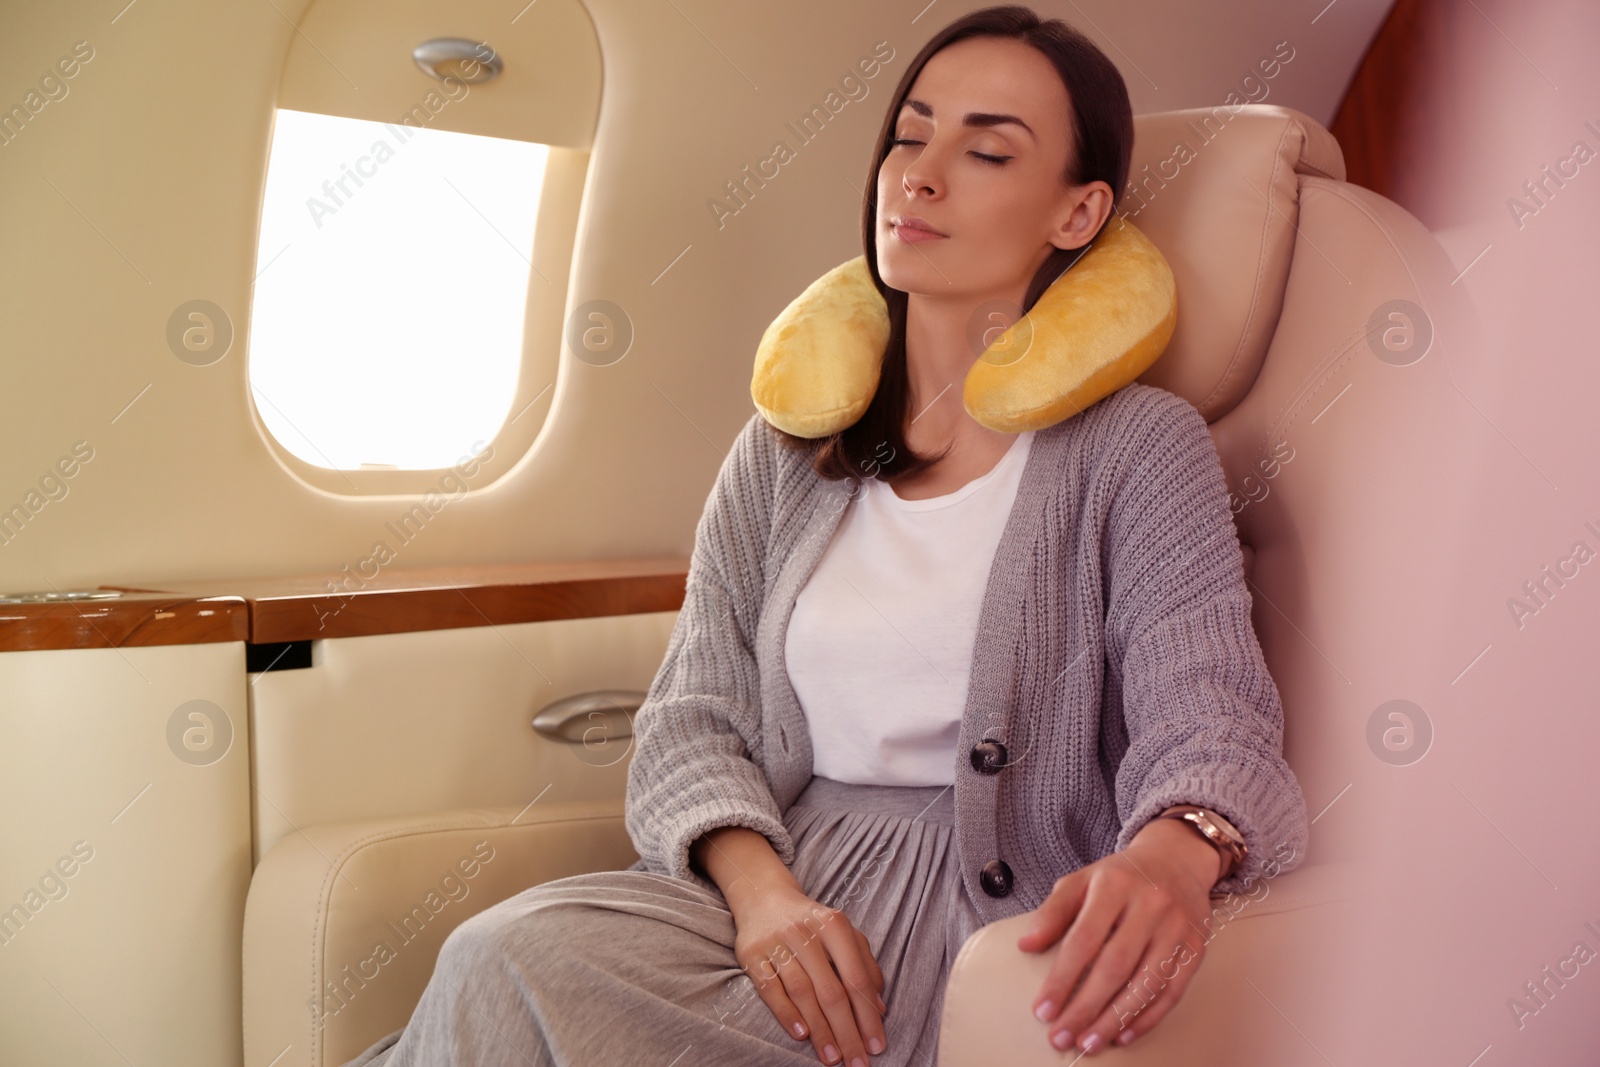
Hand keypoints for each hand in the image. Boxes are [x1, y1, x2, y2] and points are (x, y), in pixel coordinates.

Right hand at [730, 883, 887, 1065]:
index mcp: (834, 925)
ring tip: (832, 1057)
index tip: (876, 1046)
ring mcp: (777, 943)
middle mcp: (805, 932)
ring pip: (803, 993)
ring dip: (820, 1030)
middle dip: (847, 1032)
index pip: (856, 978)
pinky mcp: (752, 955)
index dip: (868, 1015)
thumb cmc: (812, 924)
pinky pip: (771, 989)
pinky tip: (802, 1035)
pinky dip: (787, 1014)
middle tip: (856, 1062)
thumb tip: (879, 1008)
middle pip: (831, 991)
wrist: (765, 899)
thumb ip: (865, 966)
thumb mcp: (843, 934)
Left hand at [1016, 815, 1221, 1054]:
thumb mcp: (1082, 881)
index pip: (1084, 939)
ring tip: (1089, 1043)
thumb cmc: (1120, 876)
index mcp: (1115, 885)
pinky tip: (1124, 1035)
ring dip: (1115, 1020)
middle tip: (1061, 1037)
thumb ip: (1053, 912)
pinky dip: (1147, 1018)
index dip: (1062, 978)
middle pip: (1115, 966)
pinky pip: (1172, 991)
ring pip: (1145, 984)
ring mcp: (1177, 927)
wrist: (1176, 860)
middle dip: (1085, 1008)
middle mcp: (1150, 905)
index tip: (1043, 1010)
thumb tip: (1026, 945)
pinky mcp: (1195, 947)